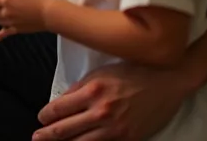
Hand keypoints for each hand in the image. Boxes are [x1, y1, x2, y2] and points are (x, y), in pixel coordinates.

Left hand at [34, 62, 192, 140]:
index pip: (58, 108)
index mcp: (92, 91)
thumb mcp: (101, 73)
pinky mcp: (128, 138)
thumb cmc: (134, 71)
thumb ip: (80, 88)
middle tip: (37, 137)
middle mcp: (101, 111)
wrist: (168, 79)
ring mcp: (115, 128)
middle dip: (47, 135)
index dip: (46, 115)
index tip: (42, 118)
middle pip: (64, 129)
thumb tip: (62, 102)